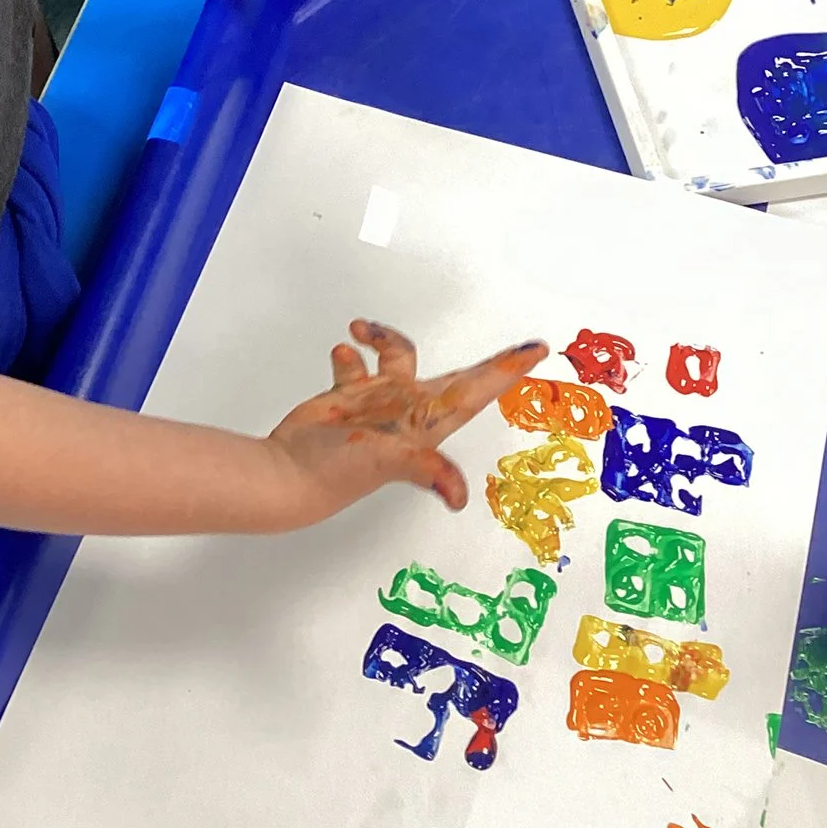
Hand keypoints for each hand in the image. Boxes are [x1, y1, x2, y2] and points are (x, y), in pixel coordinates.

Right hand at [268, 320, 549, 525]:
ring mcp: (379, 403)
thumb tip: (457, 498)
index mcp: (425, 422)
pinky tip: (342, 350)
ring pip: (397, 357)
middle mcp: (407, 411)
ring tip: (362, 329)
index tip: (536, 351)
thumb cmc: (338, 472)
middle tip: (514, 345)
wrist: (290, 473)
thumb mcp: (387, 462)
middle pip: (455, 377)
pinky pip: (356, 364)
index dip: (507, 371)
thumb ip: (424, 469)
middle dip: (483, 363)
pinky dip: (350, 352)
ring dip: (384, 337)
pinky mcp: (349, 397)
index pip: (476, 391)